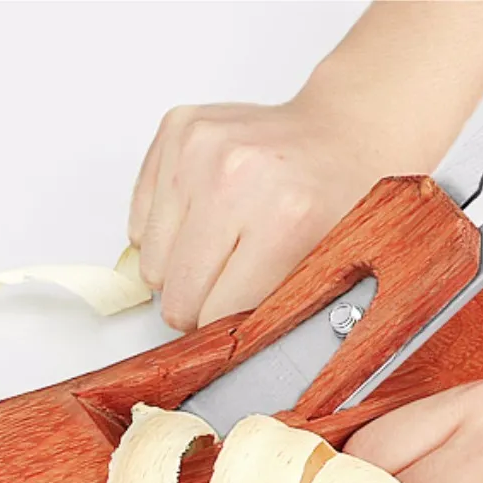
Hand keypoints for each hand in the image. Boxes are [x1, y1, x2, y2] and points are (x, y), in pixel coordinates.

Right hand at [128, 97, 394, 331]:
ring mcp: (198, 148)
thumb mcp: (327, 268)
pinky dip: (166, 232)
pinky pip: (139, 222)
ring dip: (179, 267)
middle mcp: (234, 176)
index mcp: (283, 218)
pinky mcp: (175, 130)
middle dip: (198, 304)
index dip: (226, 326)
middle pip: (177, 293)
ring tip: (219, 246)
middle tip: (226, 287)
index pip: (216, 314)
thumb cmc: (338, 199)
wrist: (343, 132)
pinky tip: (203, 218)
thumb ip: (274, 313)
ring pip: (150, 263)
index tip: (238, 318)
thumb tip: (223, 353)